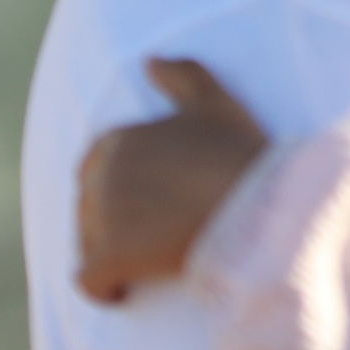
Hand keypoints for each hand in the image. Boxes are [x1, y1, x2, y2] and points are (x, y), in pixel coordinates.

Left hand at [76, 58, 269, 304]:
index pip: (96, 167)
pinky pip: (89, 281)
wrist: (261, 205)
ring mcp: (102, 218)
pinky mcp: (109, 258)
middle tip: (158, 232)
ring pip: (89, 242)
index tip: (156, 200)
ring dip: (112, 252)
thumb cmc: (241, 153)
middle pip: (89, 207)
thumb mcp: (216, 103)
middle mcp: (101, 175)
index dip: (123, 187)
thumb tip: (149, 59)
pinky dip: (104, 288)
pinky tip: (127, 290)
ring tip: (152, 258)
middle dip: (115, 221)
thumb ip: (181, 75)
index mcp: (117, 139)